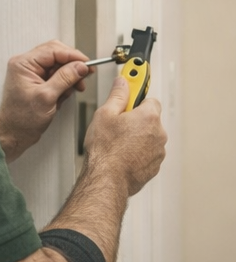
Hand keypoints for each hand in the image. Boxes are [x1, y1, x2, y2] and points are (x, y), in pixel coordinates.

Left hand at [0, 40, 92, 161]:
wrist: (14, 133)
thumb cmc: (21, 118)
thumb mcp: (47, 97)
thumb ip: (64, 79)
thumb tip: (80, 66)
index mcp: (23, 64)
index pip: (53, 49)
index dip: (73, 55)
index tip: (87, 64)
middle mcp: (26, 65)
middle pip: (57, 55)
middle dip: (72, 66)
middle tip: (84, 75)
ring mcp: (32, 73)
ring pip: (59, 66)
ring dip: (70, 76)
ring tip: (75, 88)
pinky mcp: (38, 82)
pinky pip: (56, 76)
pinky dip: (65, 84)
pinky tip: (65, 94)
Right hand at [82, 75, 167, 197]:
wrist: (107, 179)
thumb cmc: (105, 150)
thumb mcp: (104, 115)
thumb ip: (117, 95)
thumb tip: (123, 82)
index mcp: (148, 117)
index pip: (150, 99)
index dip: (135, 99)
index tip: (130, 95)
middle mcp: (159, 133)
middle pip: (149, 119)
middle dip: (135, 120)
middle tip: (116, 124)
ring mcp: (158, 150)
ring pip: (148, 137)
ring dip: (136, 137)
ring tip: (116, 142)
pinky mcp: (154, 165)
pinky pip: (147, 153)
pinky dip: (137, 152)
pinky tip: (120, 154)